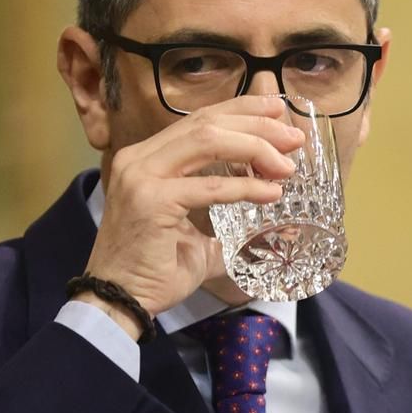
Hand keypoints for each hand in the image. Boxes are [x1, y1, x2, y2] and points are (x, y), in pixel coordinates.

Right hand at [80, 95, 302, 328]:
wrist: (119, 302)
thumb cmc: (154, 271)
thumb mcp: (193, 234)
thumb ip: (223, 218)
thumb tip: (267, 218)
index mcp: (147, 158)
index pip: (199, 121)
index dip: (241, 110)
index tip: (277, 111)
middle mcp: (140, 159)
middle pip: (207, 123)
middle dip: (256, 124)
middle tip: (293, 139)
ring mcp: (142, 176)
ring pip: (208, 141)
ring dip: (254, 148)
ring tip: (285, 165)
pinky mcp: (151, 201)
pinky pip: (208, 187)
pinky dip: (244, 187)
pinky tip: (271, 193)